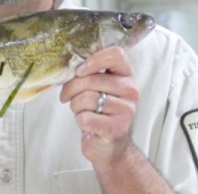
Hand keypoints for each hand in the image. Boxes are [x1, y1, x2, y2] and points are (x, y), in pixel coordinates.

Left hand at [60, 46, 138, 166]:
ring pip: (86, 98)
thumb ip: (88, 71)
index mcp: (126, 74)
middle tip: (66, 95)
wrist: (108, 142)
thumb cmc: (97, 108)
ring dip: (75, 105)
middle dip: (71, 88)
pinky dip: (79, 120)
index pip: (116, 54)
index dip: (94, 59)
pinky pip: (86, 117)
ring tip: (80, 110)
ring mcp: (126, 110)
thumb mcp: (96, 85)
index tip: (79, 71)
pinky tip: (86, 122)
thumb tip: (68, 65)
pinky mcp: (117, 128)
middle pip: (92, 79)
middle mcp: (130, 90)